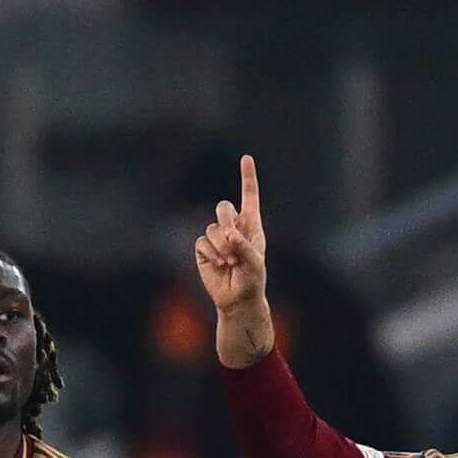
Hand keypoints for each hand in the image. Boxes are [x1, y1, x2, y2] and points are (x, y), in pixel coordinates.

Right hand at [193, 154, 273, 365]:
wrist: (237, 300)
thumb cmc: (252, 280)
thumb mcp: (255, 263)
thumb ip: (244, 246)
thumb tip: (228, 233)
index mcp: (251, 225)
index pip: (249, 196)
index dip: (247, 177)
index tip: (246, 158)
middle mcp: (233, 227)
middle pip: (223, 207)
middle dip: (226, 221)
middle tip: (233, 241)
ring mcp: (217, 237)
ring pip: (212, 227)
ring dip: (221, 245)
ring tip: (230, 262)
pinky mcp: (204, 249)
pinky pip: (202, 241)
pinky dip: (211, 253)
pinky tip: (219, 265)